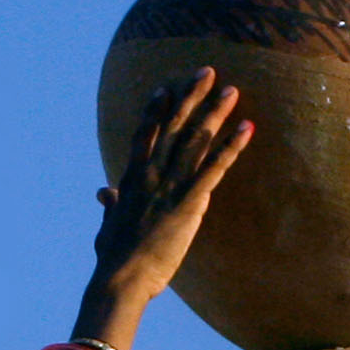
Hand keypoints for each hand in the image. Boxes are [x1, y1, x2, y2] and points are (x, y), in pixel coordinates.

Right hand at [90, 68, 256, 314]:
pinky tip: (246, 128)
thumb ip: (109, 206)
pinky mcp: (190, 202)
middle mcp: (151, 174)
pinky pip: (216, 167)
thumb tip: (102, 193)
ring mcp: (170, 186)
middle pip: (174, 126)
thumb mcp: (107, 227)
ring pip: (196, 140)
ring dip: (215, 112)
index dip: (156, 110)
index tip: (166, 88)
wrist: (121, 277)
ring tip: (231, 90)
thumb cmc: (113, 258)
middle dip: (191, 97)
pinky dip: (232, 145)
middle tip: (206, 71)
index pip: (145, 135)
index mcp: (131, 179)